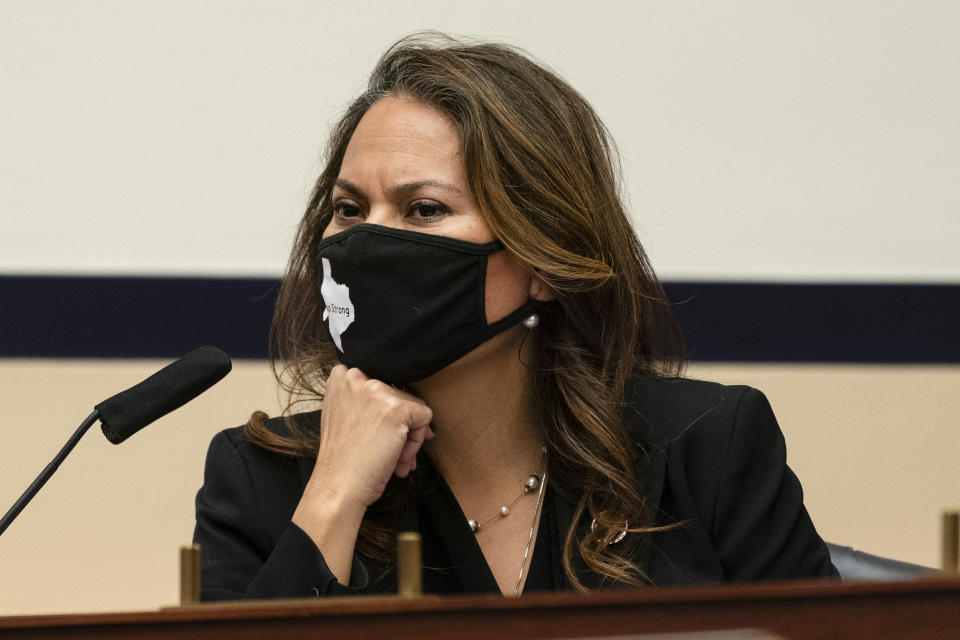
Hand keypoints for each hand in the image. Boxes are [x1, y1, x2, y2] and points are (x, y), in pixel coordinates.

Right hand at [312, 365, 434, 507]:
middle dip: (398, 428)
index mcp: (341, 377)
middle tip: (387, 454)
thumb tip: (408, 407)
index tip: (377, 434)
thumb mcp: (345, 418)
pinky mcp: (396, 408)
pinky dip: (417, 442)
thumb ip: (365, 402)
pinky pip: (424, 418)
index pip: (380, 386)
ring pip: (412, 407)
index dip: (384, 412)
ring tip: (395, 462)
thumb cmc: (343, 460)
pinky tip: (399, 461)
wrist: (337, 487)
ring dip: (408, 437)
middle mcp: (356, 376)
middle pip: (397, 396)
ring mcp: (376, 391)